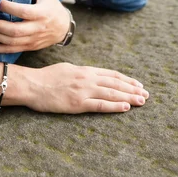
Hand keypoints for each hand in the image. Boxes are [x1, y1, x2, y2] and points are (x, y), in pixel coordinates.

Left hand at [0, 0, 69, 52]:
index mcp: (41, 13)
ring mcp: (32, 40)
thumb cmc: (52, 7)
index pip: (23, 11)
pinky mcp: (28, 47)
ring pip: (12, 42)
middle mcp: (37, 28)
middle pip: (15, 30)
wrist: (64, 29)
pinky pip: (12, 50)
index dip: (9, 8)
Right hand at [20, 63, 148, 112]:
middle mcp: (87, 78)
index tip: (137, 84)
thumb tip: (90, 76)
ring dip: (129, 97)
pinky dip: (114, 106)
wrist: (32, 84)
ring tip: (141, 101)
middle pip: (115, 83)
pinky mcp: (77, 103)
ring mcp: (83, 91)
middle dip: (132, 89)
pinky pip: (100, 105)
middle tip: (146, 94)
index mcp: (84, 70)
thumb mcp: (66, 69)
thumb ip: (80, 73)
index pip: (111, 74)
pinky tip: (125, 107)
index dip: (126, 79)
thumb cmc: (45, 77)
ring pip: (112, 93)